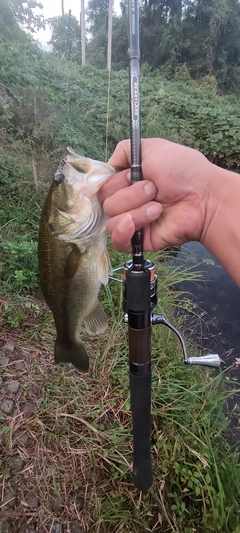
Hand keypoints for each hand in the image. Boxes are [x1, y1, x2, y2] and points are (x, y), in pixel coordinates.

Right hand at [99, 138, 213, 252]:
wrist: (204, 197)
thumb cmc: (184, 171)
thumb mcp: (153, 147)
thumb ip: (124, 149)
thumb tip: (108, 164)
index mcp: (128, 181)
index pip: (102, 186)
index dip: (113, 182)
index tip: (130, 176)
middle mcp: (128, 201)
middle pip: (106, 203)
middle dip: (130, 194)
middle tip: (154, 189)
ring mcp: (133, 222)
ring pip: (112, 220)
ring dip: (137, 210)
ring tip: (159, 206)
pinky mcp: (139, 240)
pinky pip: (118, 240)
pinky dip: (127, 230)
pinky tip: (145, 221)